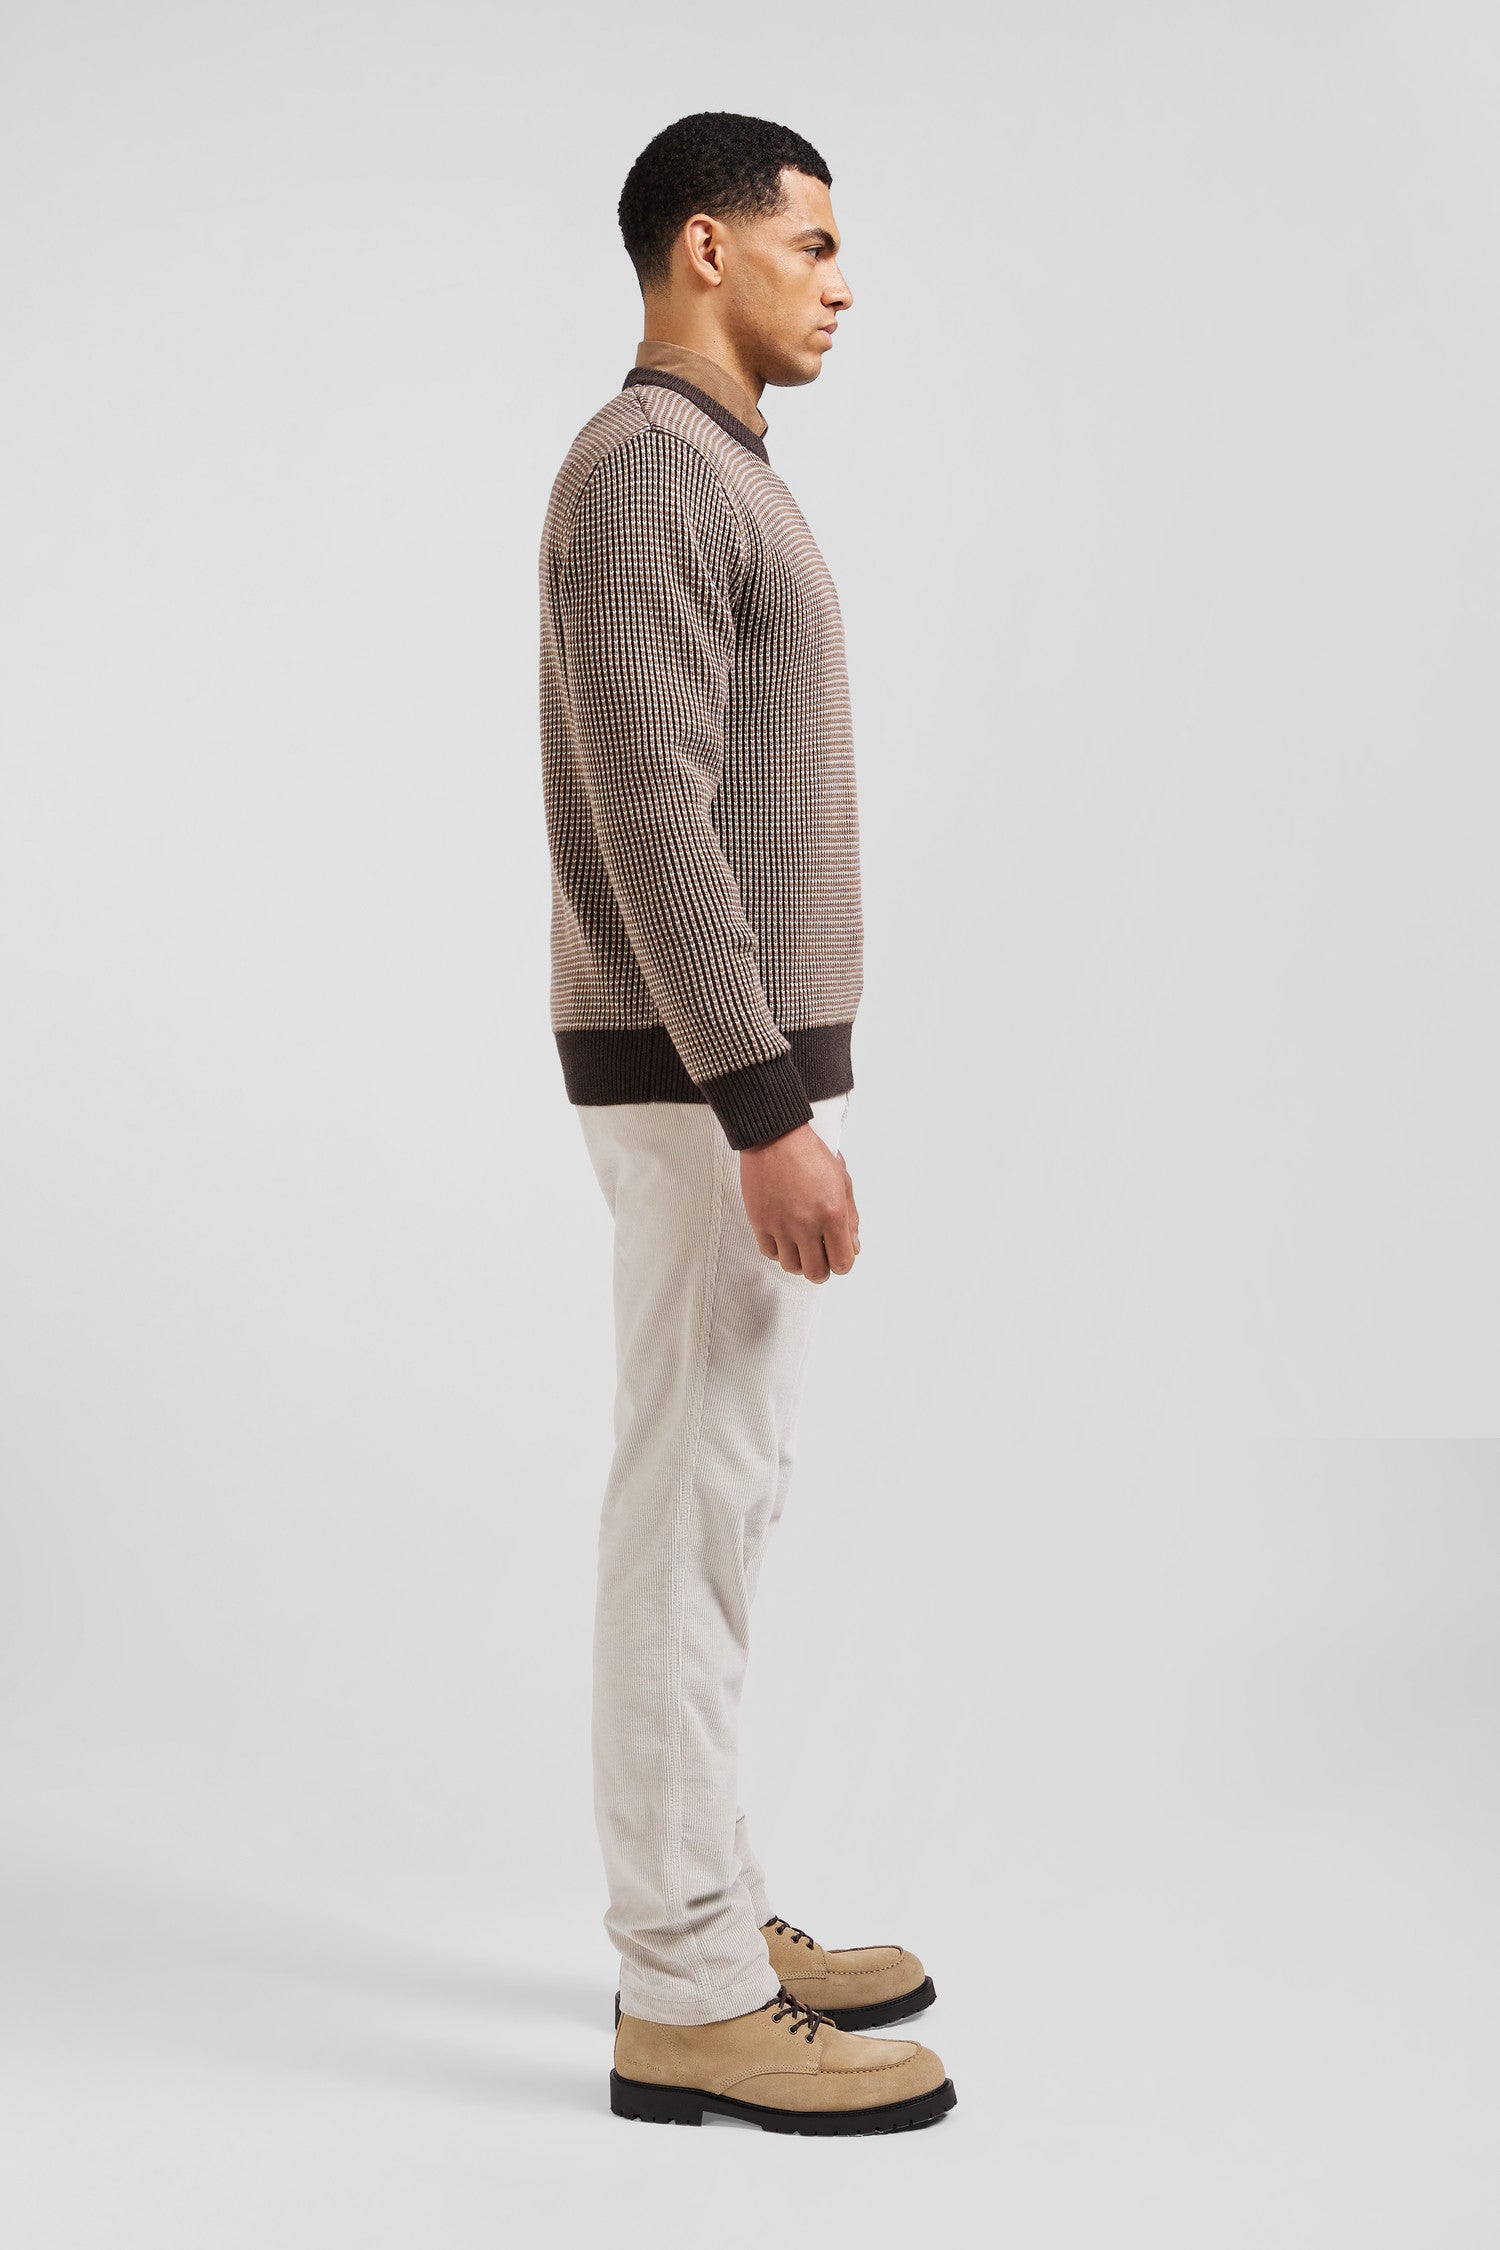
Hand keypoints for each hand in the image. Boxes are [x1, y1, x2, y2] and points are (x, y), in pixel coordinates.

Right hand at [739, 1122, 860, 1280]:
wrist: (775, 1137)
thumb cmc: (809, 1153)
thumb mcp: (843, 1182)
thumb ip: (851, 1218)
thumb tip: (852, 1246)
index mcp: (832, 1213)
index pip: (843, 1262)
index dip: (843, 1263)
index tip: (839, 1256)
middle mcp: (807, 1224)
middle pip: (817, 1273)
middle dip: (822, 1269)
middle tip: (821, 1258)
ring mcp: (781, 1225)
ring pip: (792, 1267)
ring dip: (799, 1261)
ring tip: (801, 1247)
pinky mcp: (760, 1222)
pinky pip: (770, 1253)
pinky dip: (779, 1251)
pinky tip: (784, 1238)